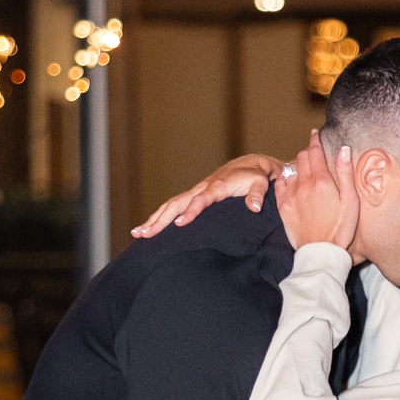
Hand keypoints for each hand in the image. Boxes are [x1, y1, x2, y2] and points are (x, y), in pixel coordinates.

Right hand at [132, 155, 280, 236]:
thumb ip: (257, 194)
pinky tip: (149, 228)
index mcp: (217, 186)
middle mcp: (202, 188)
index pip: (201, 200)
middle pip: (177, 203)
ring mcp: (196, 192)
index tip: (180, 224)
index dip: (191, 211)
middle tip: (144, 233)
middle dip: (160, 219)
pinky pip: (175, 206)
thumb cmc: (257, 176)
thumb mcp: (261, 182)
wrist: (251, 165)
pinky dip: (160, 216)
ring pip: (171, 205)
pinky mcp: (194, 196)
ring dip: (154, 219)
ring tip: (138, 233)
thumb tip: (253, 207)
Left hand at [273, 133, 359, 250]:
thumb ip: (345, 173)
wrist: (321, 252)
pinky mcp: (283, 206)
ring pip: (290, 169)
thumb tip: (343, 150)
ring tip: (305, 167)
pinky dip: (285, 177)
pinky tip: (291, 179)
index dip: (315, 140)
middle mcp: (303, 184)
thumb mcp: (351, 201)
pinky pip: (279, 183)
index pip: (315, 151)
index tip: (315, 133)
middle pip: (302, 157)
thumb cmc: (341, 228)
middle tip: (314, 153)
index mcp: (321, 180)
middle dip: (308, 151)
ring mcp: (291, 195)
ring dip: (297, 164)